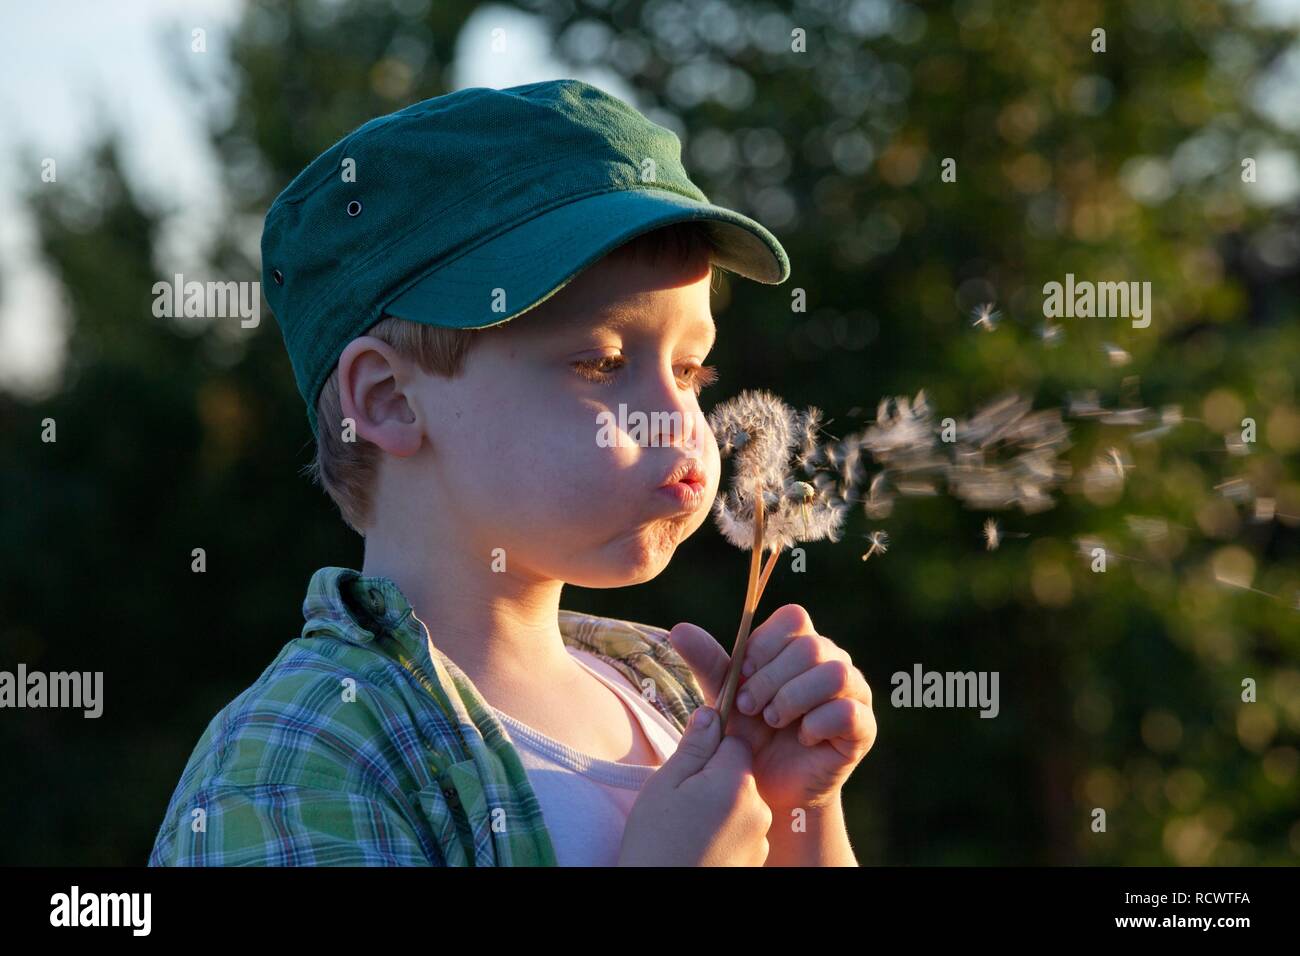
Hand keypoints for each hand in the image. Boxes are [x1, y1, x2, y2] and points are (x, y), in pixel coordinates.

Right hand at [618, 705, 771, 865]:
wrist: (659, 901)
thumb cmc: (656, 843)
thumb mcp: (665, 785)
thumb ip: (693, 747)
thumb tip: (711, 713)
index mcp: (736, 783)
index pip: (735, 742)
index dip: (709, 749)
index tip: (687, 768)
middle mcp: (758, 809)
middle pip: (739, 774)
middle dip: (713, 780)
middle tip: (680, 802)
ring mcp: (760, 839)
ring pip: (740, 803)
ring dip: (718, 808)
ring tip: (686, 829)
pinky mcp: (756, 861)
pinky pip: (742, 832)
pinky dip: (724, 834)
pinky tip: (698, 846)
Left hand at [668, 604, 875, 813]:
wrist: (767, 789)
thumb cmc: (748, 737)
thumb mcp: (725, 697)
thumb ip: (708, 663)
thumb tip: (679, 629)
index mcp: (800, 645)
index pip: (794, 619)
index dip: (764, 646)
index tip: (741, 677)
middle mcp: (832, 661)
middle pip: (811, 647)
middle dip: (771, 679)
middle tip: (750, 707)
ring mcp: (854, 692)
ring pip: (834, 673)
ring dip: (794, 699)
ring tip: (772, 721)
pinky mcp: (863, 727)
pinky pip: (848, 712)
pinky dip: (816, 725)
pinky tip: (801, 739)